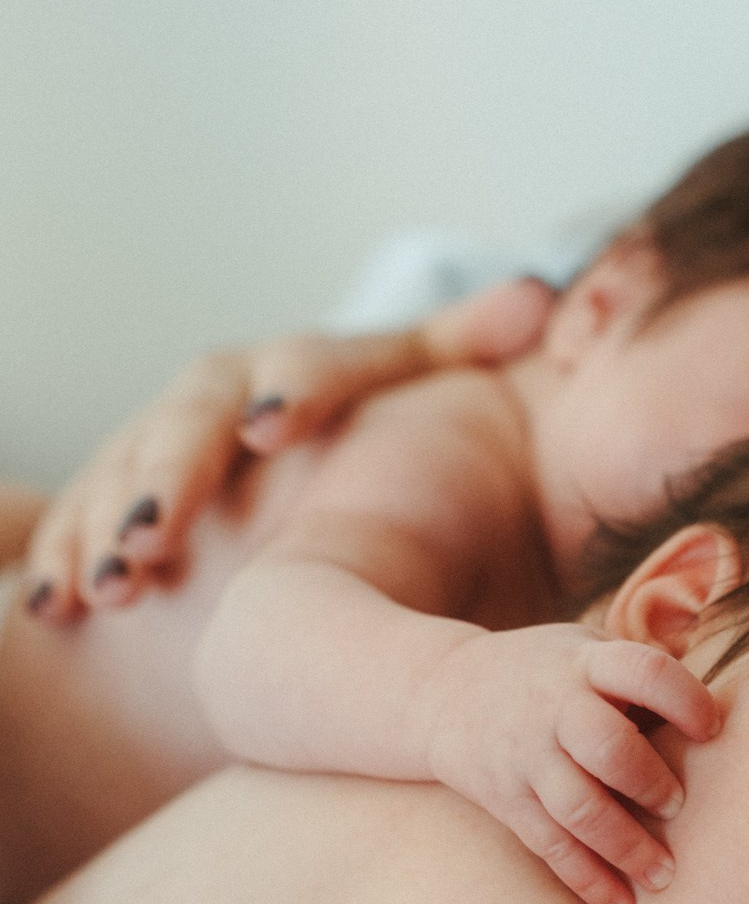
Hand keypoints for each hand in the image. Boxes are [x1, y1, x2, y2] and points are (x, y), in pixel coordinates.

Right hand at [23, 276, 555, 620]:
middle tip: (159, 538)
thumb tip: (537, 298)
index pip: (297, 366)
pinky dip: (65, 562)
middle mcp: (223, 397)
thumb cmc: (359, 434)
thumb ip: (461, 350)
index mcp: (300, 369)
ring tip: (108, 589)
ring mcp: (159, 445)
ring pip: (124, 476)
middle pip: (190, 422)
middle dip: (169, 478)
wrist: (263, 456)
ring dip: (110, 528)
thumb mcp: (406, 386)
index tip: (274, 426)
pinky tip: (55, 606)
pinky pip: (78, 522)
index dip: (290, 391)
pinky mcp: (113, 496)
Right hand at [423, 625, 718, 903]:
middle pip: (604, 745)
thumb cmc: (550, 673)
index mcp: (585, 662)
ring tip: (665, 877)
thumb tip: (740, 703)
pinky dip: (587, 880)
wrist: (443, 692)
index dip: (683, 699)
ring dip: (625, 846)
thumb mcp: (589, 651)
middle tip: (679, 804)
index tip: (714, 728)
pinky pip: (550, 847)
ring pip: (577, 808)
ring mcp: (525, 757)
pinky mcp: (507, 800)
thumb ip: (645, 675)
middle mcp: (552, 708)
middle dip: (648, 780)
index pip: (641, 670)